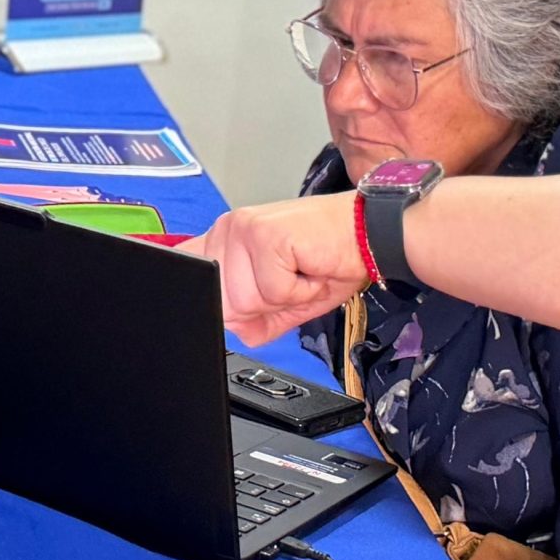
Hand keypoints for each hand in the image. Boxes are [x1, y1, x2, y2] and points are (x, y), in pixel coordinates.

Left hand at [179, 191, 364, 346]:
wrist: (371, 232)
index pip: (188, 273)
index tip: (225, 301)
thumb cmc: (329, 258)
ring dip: (284, 300)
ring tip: (302, 273)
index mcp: (224, 239)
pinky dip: (299, 293)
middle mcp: (228, 229)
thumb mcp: (285, 298)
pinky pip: (273, 293)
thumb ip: (253, 317)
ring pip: (246, 302)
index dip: (207, 299)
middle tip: (291, 282)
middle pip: (223, 305)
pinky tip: (310, 268)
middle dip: (262, 308)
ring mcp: (244, 230)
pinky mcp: (266, 237)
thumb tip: (234, 330)